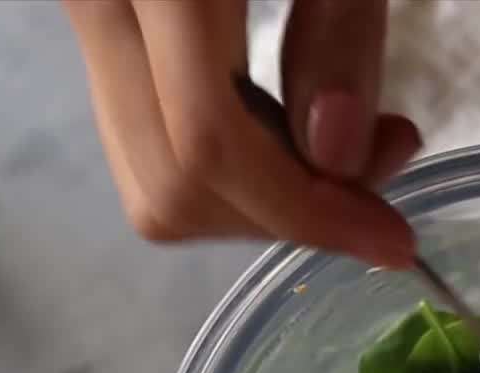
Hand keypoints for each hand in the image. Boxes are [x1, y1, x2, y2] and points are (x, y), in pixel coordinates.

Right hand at [65, 0, 418, 264]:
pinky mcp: (99, 15)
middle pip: (170, 186)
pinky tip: (293, 110)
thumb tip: (335, 154)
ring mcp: (84, 7)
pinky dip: (230, 152)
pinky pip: (150, 127)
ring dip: (259, 193)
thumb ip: (342, 29)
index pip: (210, 149)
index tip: (395, 242)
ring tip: (346, 134)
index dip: (310, 218)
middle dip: (285, 214)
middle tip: (380, 171)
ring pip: (150, 174)